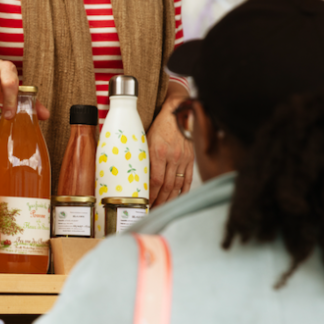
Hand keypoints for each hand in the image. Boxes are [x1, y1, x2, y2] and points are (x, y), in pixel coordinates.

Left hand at [147, 87, 193, 204]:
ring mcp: (183, 159)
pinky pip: (188, 179)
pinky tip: (177, 198)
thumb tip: (132, 173)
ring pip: (177, 186)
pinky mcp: (190, 158)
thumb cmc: (158, 124)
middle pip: (166, 186)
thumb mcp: (146, 138)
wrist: (177, 112)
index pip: (154, 180)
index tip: (144, 204)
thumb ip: (142, 155)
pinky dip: (182, 191)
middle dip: (158, 201)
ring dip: (169, 199)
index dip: (150, 195)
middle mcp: (173, 157)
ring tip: (161, 208)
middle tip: (151, 211)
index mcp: (159, 152)